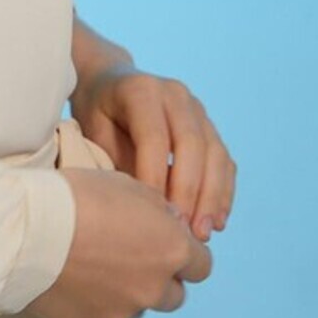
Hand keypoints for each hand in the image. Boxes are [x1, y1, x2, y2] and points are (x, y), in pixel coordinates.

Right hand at [25, 168, 212, 317]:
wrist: (27, 231)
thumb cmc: (80, 196)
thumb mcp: (128, 184)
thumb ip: (159, 210)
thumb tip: (171, 223)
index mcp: (171, 251)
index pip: (202, 265)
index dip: (187, 251)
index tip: (167, 238)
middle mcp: (153, 289)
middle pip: (175, 294)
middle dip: (162, 277)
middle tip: (134, 253)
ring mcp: (120, 313)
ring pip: (138, 307)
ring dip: (130, 291)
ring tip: (98, 264)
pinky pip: (101, 315)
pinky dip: (95, 300)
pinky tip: (72, 276)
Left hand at [70, 63, 236, 243]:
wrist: (110, 84)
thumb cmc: (98, 115)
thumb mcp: (94, 133)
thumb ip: (115, 163)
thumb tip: (137, 211)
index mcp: (142, 90)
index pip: (154, 137)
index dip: (154, 178)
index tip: (151, 216)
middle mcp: (175, 94)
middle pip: (192, 144)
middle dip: (189, 192)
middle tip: (182, 231)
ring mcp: (196, 108)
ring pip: (215, 153)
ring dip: (212, 197)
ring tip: (202, 234)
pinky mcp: (208, 126)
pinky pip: (224, 160)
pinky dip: (223, 192)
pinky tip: (217, 222)